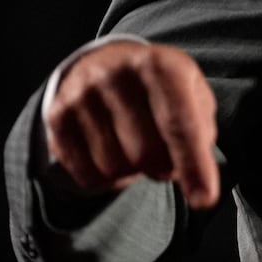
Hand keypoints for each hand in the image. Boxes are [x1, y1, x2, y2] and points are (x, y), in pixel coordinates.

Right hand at [45, 41, 219, 208]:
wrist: (106, 62)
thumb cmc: (158, 84)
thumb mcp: (191, 90)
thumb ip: (201, 128)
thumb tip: (196, 171)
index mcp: (160, 65)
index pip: (180, 123)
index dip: (194, 164)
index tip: (204, 198)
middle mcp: (117, 74)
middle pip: (146, 153)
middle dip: (164, 166)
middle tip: (166, 153)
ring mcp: (83, 95)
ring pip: (115, 168)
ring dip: (134, 170)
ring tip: (136, 144)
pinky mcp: (57, 117)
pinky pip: (87, 174)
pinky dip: (108, 176)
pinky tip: (113, 149)